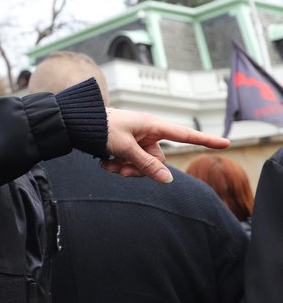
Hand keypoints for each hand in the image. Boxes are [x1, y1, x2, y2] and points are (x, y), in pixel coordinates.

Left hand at [103, 108, 229, 183]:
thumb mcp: (124, 147)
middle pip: (158, 161)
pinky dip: (118, 165)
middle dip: (140, 169)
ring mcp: (137, 140)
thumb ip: (146, 164)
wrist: (76, 122)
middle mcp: (147, 133)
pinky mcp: (126, 146)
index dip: (205, 140)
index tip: (226, 143)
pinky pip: (131, 163)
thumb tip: (168, 179)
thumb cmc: (100, 127)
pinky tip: (103, 162)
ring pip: (142, 165)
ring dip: (126, 169)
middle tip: (119, 168)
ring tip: (107, 164)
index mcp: (152, 125)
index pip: (185, 135)